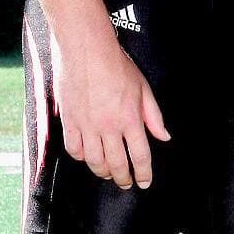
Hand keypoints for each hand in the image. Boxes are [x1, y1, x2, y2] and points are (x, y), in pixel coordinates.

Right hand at [51, 17, 168, 187]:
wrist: (86, 49)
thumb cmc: (116, 65)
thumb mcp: (143, 88)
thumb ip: (153, 116)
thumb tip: (163, 136)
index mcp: (130, 119)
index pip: (140, 156)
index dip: (143, 173)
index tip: (144, 182)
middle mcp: (109, 126)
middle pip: (117, 164)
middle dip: (123, 178)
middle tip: (126, 183)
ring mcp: (87, 125)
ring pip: (95, 162)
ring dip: (103, 172)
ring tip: (108, 174)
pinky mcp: (70, 120)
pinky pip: (74, 149)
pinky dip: (82, 158)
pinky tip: (88, 157)